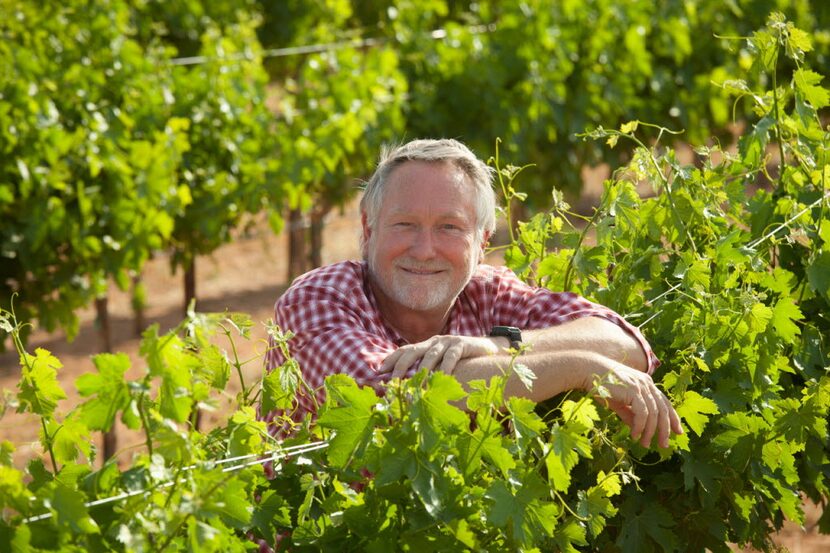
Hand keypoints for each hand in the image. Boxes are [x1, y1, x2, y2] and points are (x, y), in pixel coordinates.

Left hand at [380, 335, 501, 378]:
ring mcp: (448, 341)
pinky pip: (451, 356)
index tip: (379, 371)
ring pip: (430, 355)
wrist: (489, 350)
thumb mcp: (443, 365)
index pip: (405, 350)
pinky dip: (445, 367)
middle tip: (392, 380)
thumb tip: (411, 389)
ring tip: (414, 383)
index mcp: (427, 345)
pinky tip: (441, 377)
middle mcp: (435, 341)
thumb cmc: (463, 362)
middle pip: (412, 351)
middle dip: (400, 365)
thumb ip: (430, 372)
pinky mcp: (462, 344)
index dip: (391, 359)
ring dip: (421, 370)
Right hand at [590, 361, 682, 448]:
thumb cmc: (601, 384)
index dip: (673, 418)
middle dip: (665, 429)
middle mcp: (646, 383)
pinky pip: (642, 413)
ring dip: (650, 431)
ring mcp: (641, 386)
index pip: (664, 402)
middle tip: (664, 445)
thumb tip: (637, 429)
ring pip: (654, 413)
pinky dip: (640, 426)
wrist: (588, 370)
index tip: (678, 432)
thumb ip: (629, 413)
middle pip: (663, 409)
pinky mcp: (633, 390)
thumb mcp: (619, 402)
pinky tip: (635, 435)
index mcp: (646, 383)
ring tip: (644, 443)